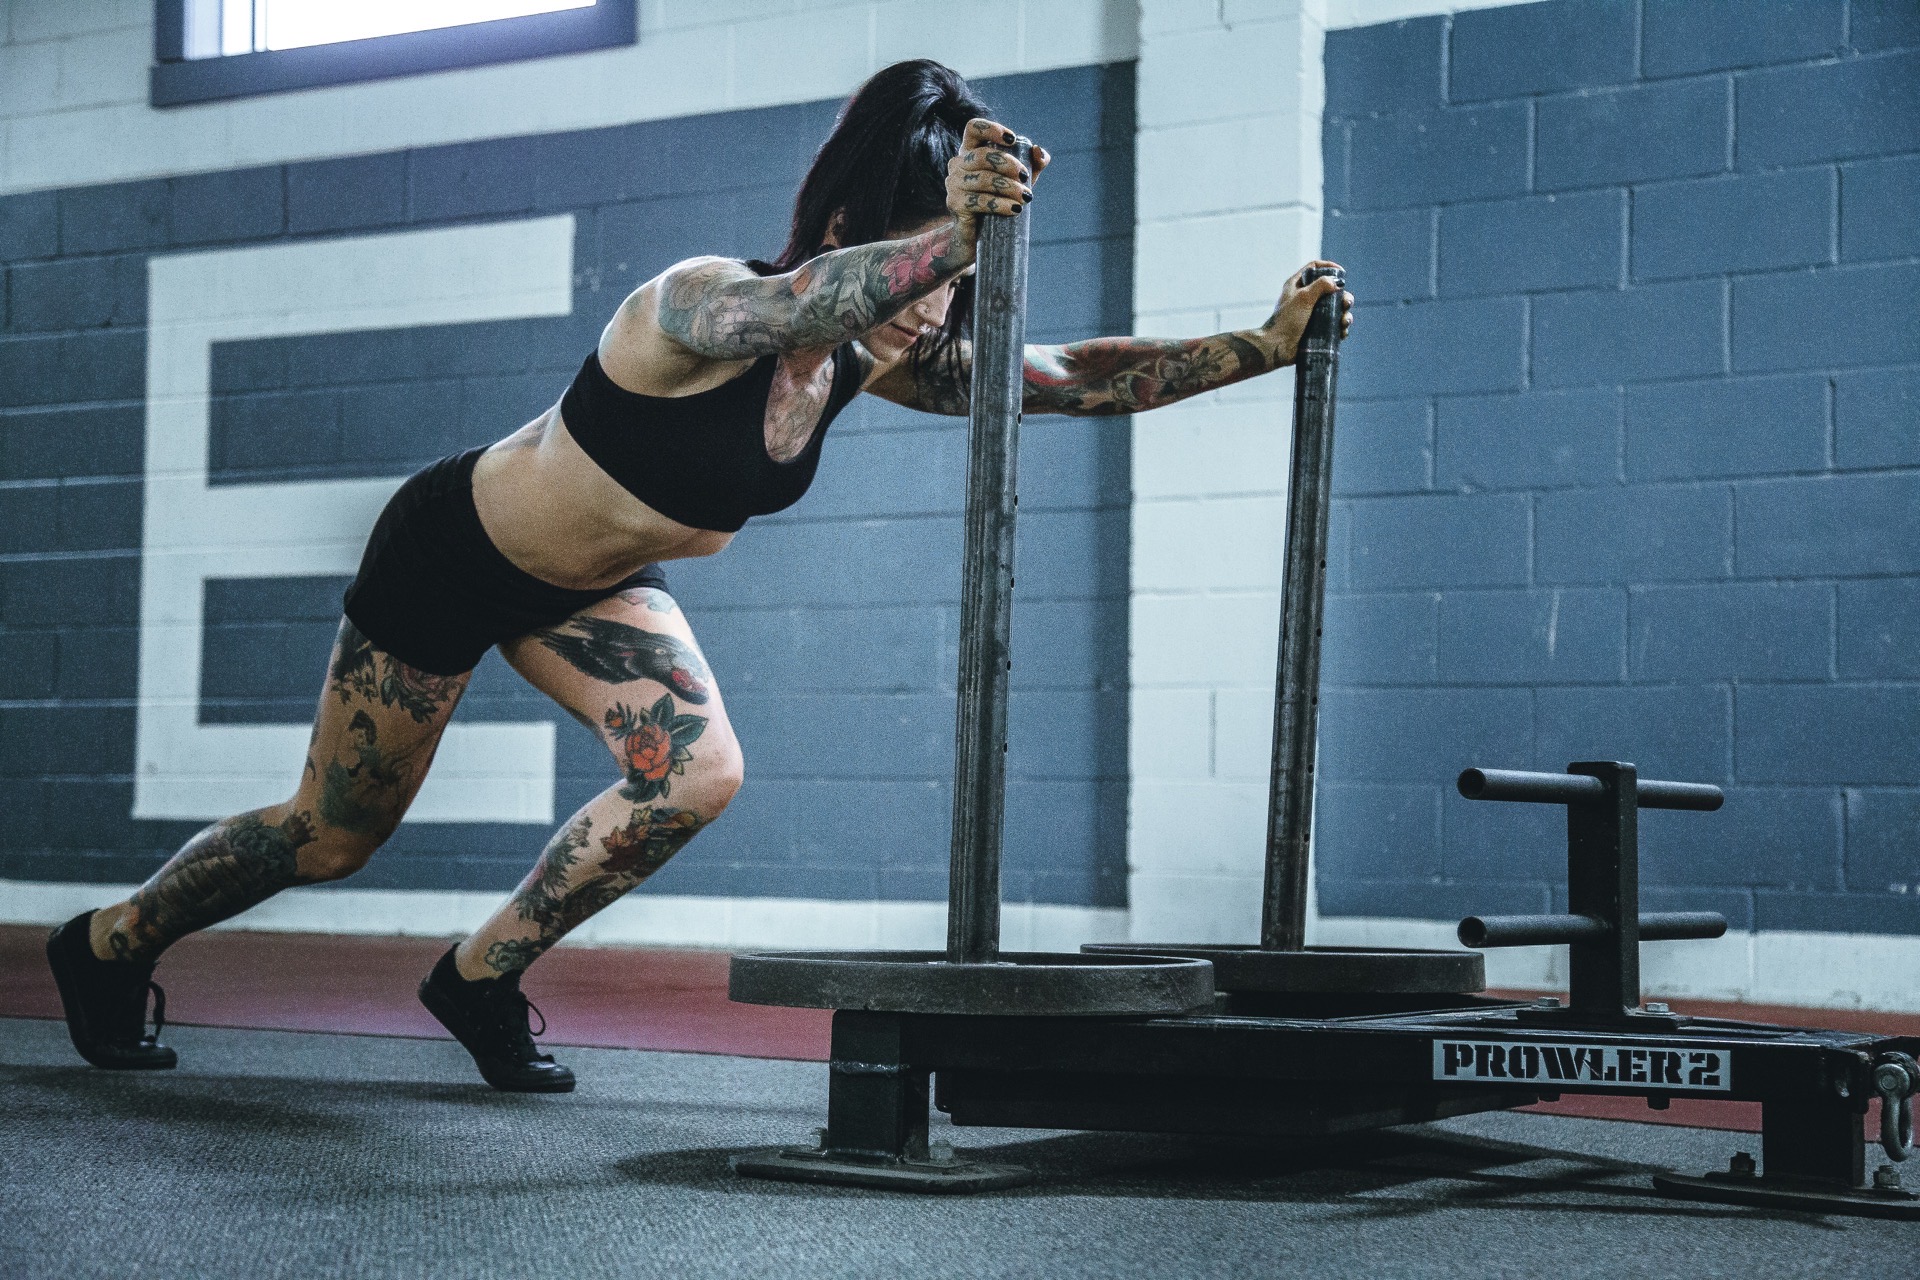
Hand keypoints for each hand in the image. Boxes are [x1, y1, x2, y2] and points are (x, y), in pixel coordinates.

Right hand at [947, 117, 1048, 246]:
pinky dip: (1000, 205)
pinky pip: (980, 201)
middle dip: (1008, 164)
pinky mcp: (955, 204)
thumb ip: (1033, 163)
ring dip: (1009, 187)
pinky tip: (1015, 209)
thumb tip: (1038, 152)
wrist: (978, 234)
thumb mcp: (1018, 179)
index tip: (1012, 140)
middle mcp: (957, 164)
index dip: (992, 129)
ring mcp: (953, 184)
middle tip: (1025, 176)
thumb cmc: (999, 199)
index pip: (973, 128)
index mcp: (970, 151)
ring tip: (1026, 197)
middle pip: (982, 155)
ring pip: (983, 179)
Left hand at [1257, 260, 1354, 364]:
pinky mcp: (1316, 331)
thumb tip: (1336, 282)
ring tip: (1344, 322)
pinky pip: (1333, 327)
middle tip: (1346, 303)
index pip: (1314, 268)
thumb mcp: (1303, 298)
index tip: (1342, 272)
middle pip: (1331, 290)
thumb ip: (1320, 285)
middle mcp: (1305, 298)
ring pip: (1335, 310)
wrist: (1276, 348)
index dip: (1329, 267)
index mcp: (1297, 286)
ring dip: (1344, 314)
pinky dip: (1341, 328)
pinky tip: (1342, 332)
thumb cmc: (1287, 321)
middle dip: (1343, 296)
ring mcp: (1311, 315)